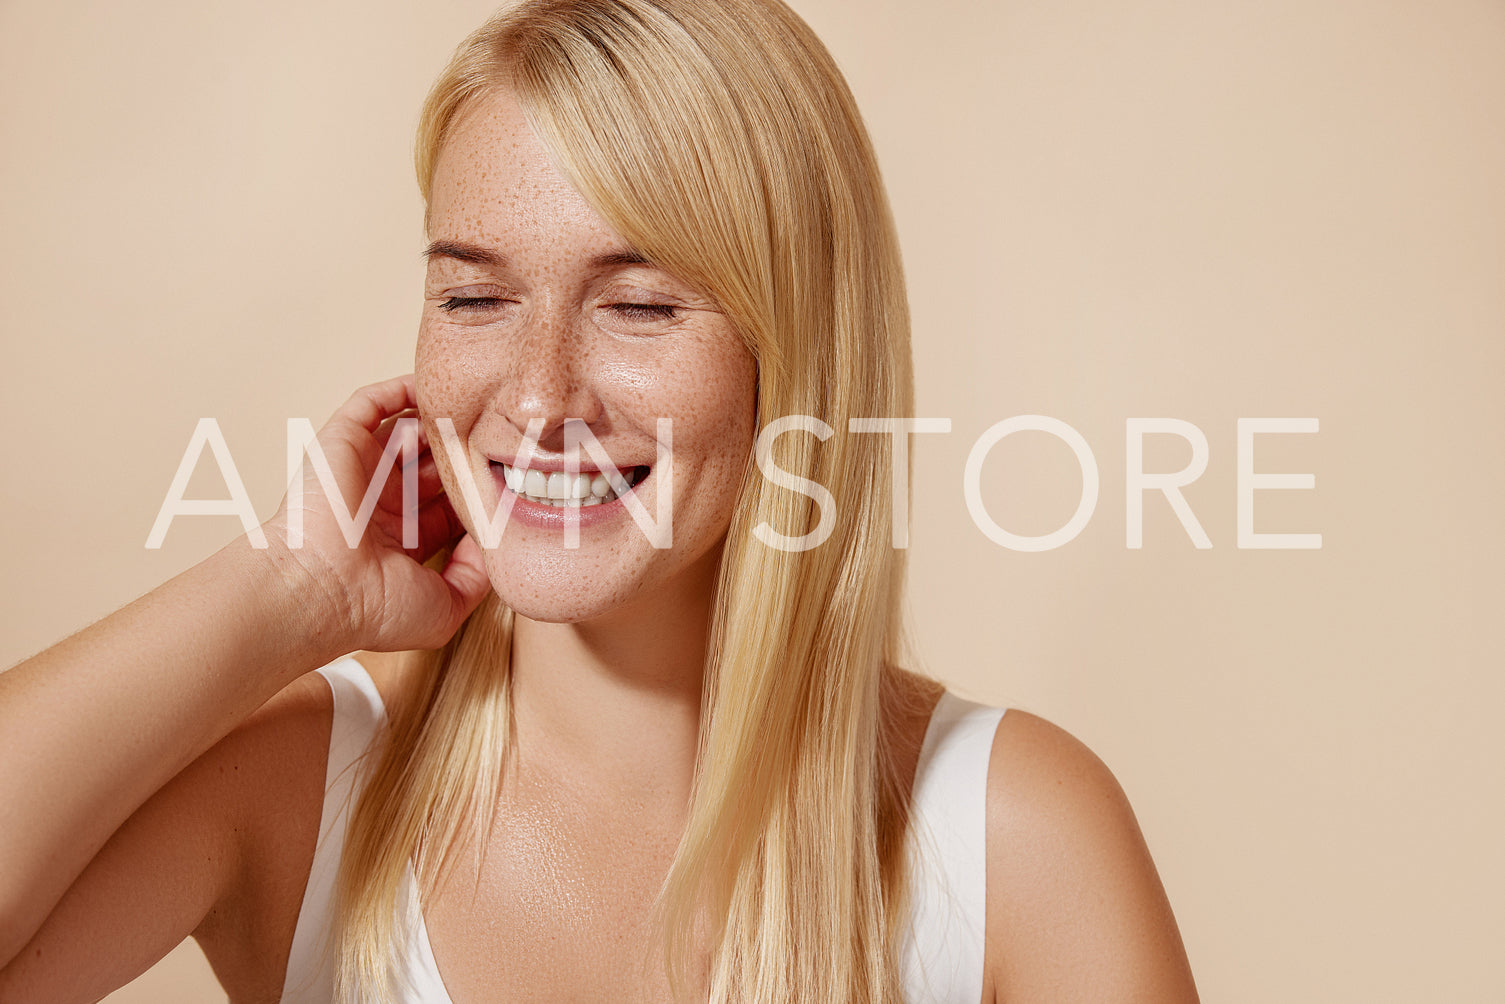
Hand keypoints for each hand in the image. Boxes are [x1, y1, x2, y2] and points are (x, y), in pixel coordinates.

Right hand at [260, 374, 490, 652]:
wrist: (322, 591)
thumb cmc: (374, 609)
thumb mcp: (447, 606)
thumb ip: (478, 576)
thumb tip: (496, 539)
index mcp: (402, 539)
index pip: (448, 504)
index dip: (477, 492)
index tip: (512, 482)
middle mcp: (382, 503)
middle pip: (434, 464)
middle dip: (463, 454)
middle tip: (499, 442)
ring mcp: (362, 472)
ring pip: (408, 431)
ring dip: (439, 423)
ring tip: (474, 414)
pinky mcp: (341, 443)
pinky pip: (372, 403)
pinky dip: (399, 390)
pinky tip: (432, 389)